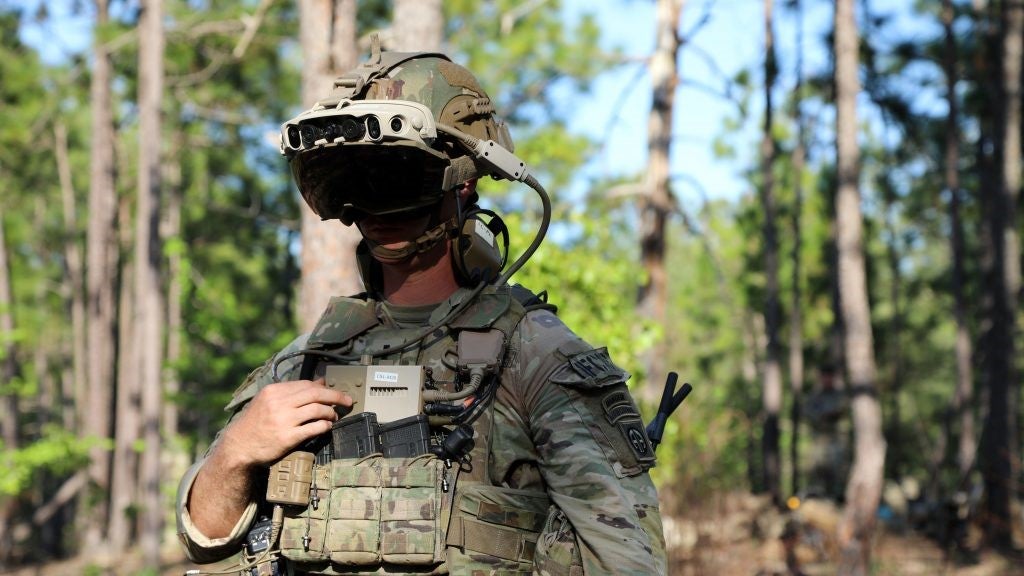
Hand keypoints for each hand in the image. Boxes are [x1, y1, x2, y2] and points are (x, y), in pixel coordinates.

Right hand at [217, 378, 351, 468]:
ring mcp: (283, 420)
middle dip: (335, 396)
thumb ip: (292, 391)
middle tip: (347, 401)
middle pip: (315, 394)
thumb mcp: (269, 401)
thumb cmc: (255, 422)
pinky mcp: (287, 437)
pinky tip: (328, 427)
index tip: (334, 393)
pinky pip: (314, 428)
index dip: (324, 388)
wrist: (239, 446)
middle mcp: (279, 403)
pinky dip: (325, 426)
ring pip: (317, 410)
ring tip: (335, 416)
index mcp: (273, 391)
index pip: (306, 384)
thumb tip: (320, 382)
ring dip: (331, 412)